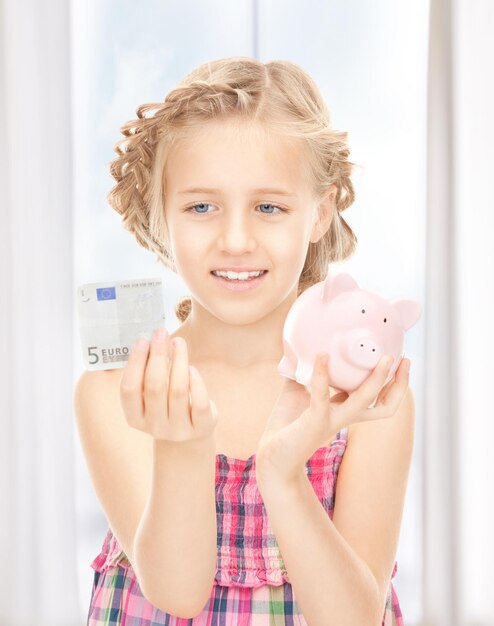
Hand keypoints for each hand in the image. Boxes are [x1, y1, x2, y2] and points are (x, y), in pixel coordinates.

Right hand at [120, 328, 217, 445]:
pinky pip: (199, 401)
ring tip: (178, 343)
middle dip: (158, 355)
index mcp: (134, 418)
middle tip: (161, 332)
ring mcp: (178, 430)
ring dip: (178, 361)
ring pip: (178, 390)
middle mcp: (155, 427)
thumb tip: (153, 339)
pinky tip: (191, 367)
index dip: (135, 363)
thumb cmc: (165, 404)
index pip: (129, 389)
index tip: (143, 340)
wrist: (188, 435)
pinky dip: (195, 380)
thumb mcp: (150, 393)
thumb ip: (147, 372)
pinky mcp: (201, 428)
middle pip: (154, 386)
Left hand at [255, 353, 409, 485]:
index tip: (399, 358)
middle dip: (399, 384)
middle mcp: (344, 418)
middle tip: (405, 360)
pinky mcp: (313, 421)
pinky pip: (322, 397)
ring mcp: (331, 421)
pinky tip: (322, 356)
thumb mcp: (299, 391)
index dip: (393, 382)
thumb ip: (305, 370)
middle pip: (385, 406)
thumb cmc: (287, 424)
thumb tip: (303, 345)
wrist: (272, 457)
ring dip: (377, 380)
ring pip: (364, 402)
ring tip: (384, 358)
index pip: (378, 399)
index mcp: (345, 411)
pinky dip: (323, 375)